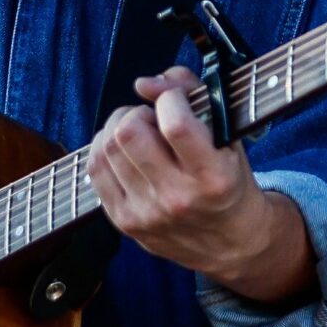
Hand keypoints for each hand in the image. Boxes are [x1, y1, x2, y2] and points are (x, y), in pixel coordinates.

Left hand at [88, 66, 311, 302]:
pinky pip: (96, 170)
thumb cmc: (230, 182)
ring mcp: (146, 212)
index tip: (177, 100)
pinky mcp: (124, 221)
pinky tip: (123, 150)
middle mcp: (178, 198)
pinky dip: (105, 150)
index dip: (170, 98)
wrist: (231, 243)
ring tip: (138, 131)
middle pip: (129, 133)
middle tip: (152, 118)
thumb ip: (195, 94)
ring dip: (118, 128)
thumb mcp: (230, 137)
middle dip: (137, 112)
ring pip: (106, 149)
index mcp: (213, 176)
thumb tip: (145, 83)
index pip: (175, 124)